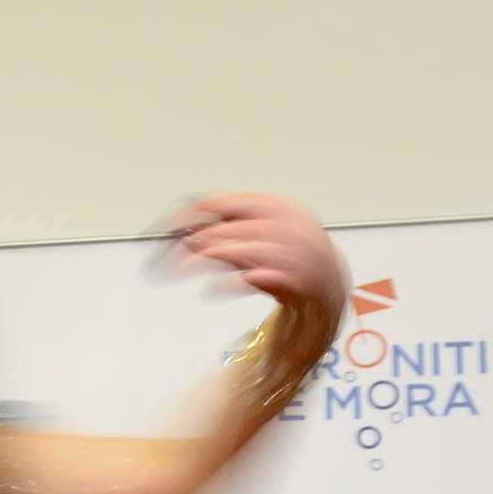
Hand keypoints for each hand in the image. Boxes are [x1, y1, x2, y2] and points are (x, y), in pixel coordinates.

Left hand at [163, 192, 345, 312]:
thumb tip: (183, 233)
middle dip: (192, 242)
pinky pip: (258, 278)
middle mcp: (285, 224)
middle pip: (228, 227)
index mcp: (274, 206)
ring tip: (180, 270)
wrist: (328, 284)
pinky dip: (232, 285)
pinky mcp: (294, 280)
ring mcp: (291, 251)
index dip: (191, 214)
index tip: (166, 228)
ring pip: (240, 249)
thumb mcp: (257, 236)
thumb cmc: (287, 256)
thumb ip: (226, 231)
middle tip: (164, 258)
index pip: (225, 202)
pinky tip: (214, 292)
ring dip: (206, 259)